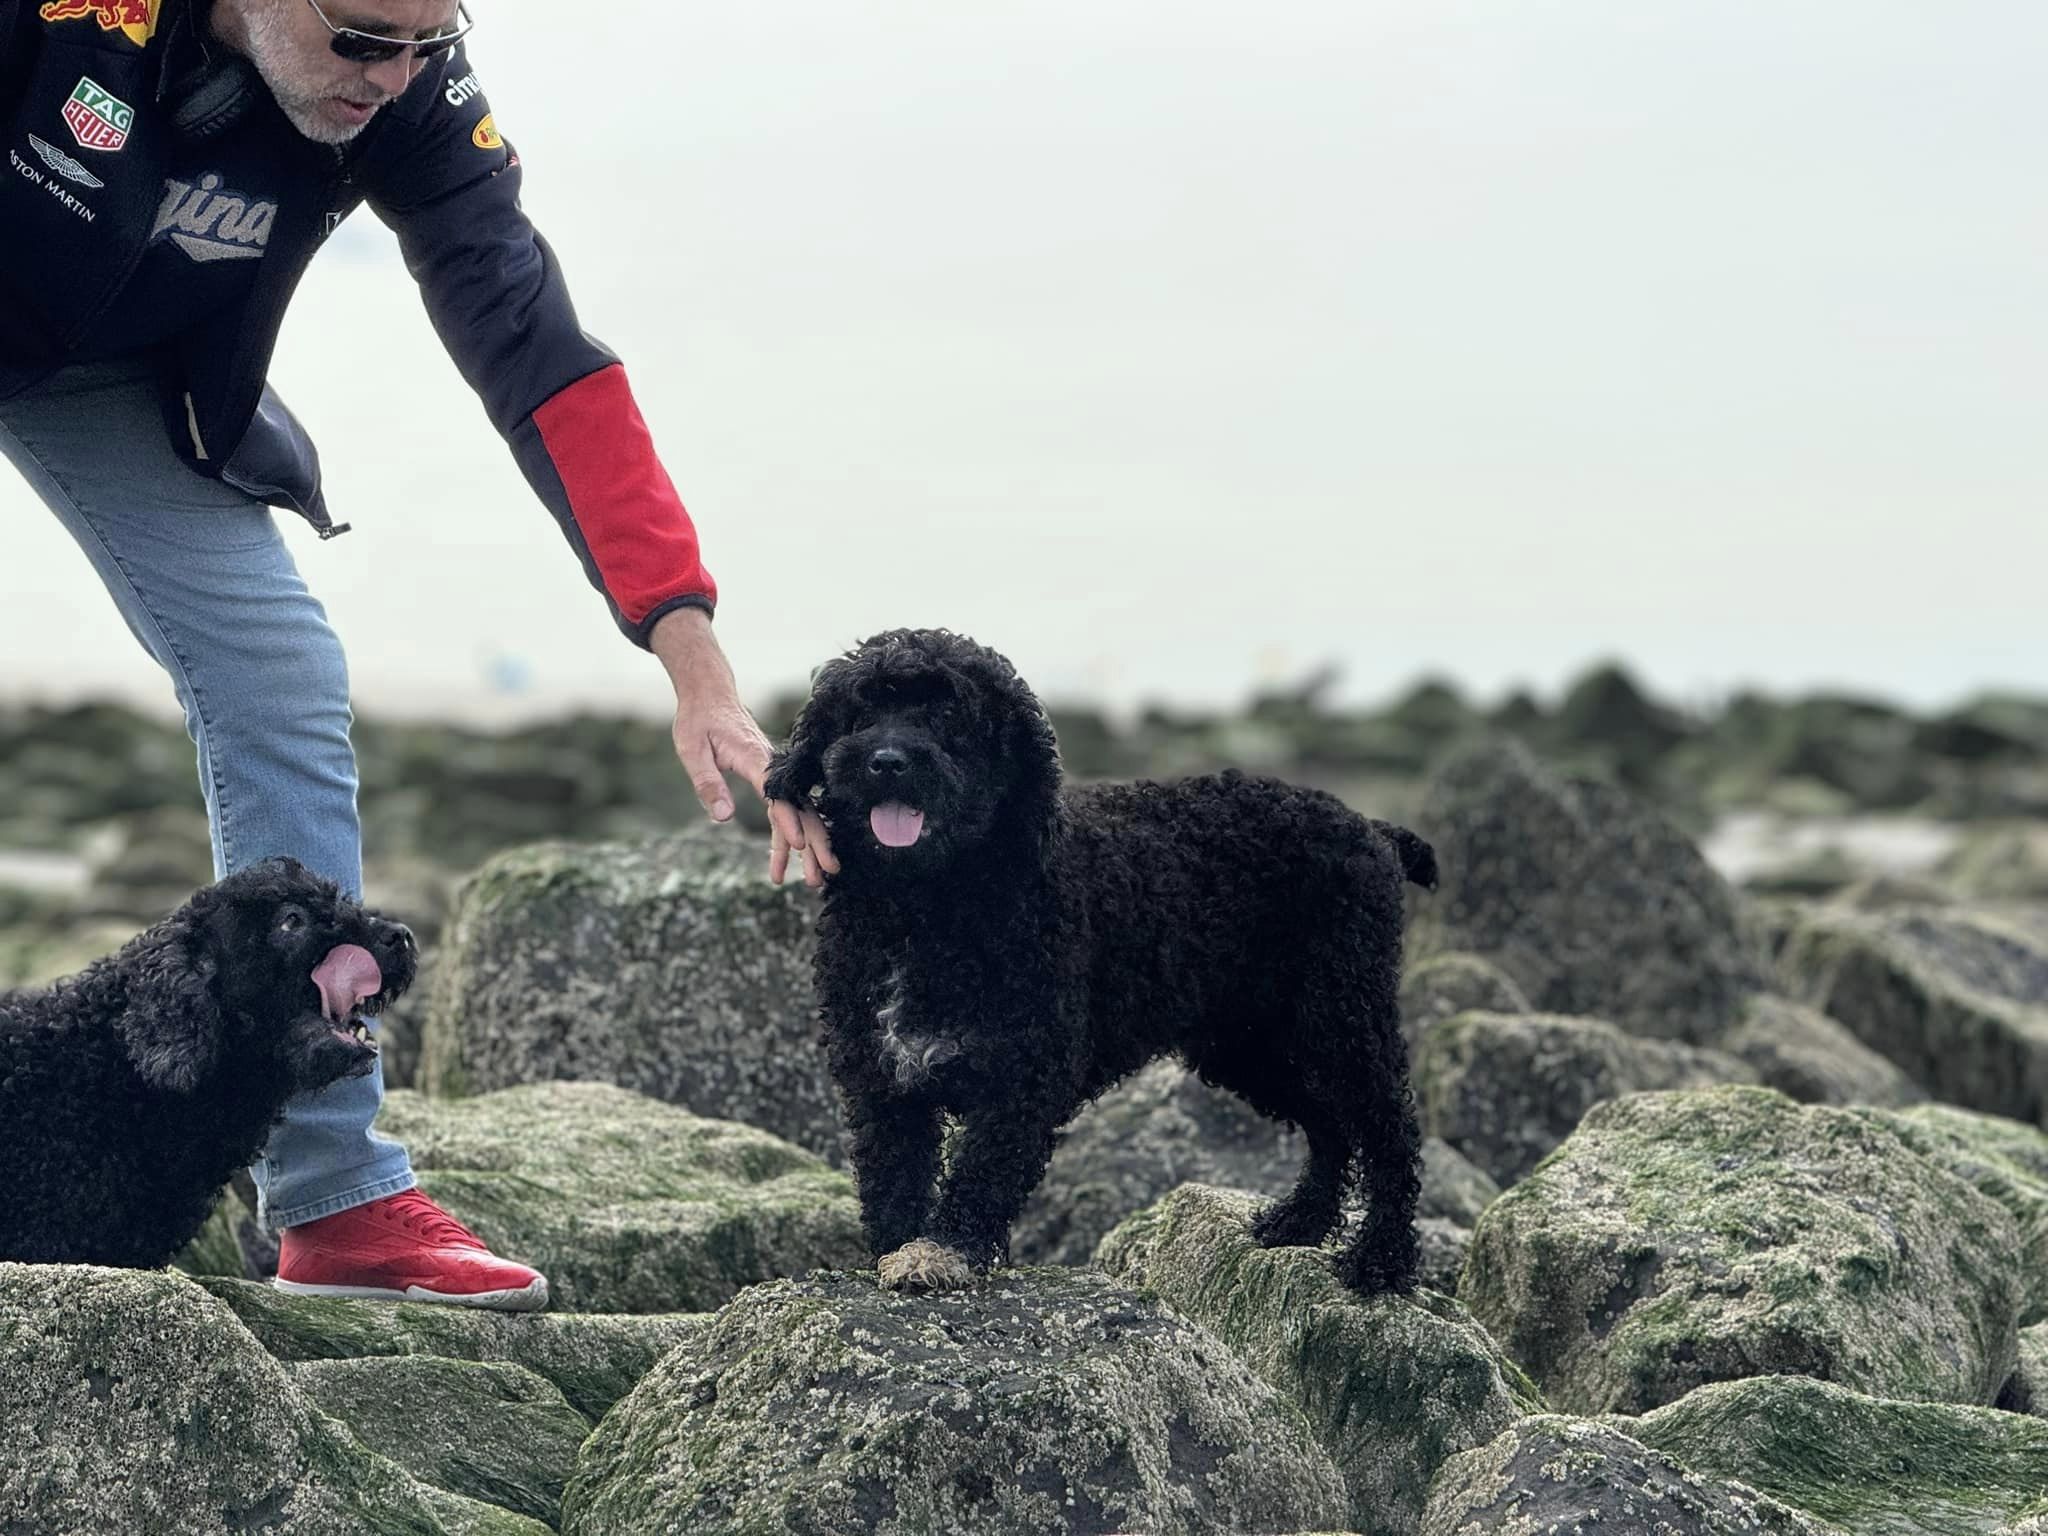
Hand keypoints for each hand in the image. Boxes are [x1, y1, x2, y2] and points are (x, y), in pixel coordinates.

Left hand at [648, 608, 837, 886]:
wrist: (711, 694)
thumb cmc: (699, 720)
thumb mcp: (692, 751)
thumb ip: (708, 783)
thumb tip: (723, 818)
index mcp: (756, 758)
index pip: (777, 795)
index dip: (787, 821)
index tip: (798, 846)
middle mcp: (772, 766)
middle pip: (800, 809)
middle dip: (813, 845)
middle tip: (819, 877)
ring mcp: (775, 772)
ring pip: (799, 812)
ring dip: (808, 846)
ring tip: (813, 879)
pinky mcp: (771, 777)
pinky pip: (787, 807)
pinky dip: (793, 833)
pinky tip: (794, 857)